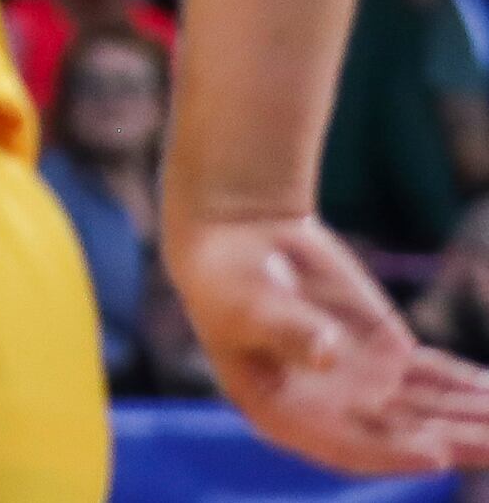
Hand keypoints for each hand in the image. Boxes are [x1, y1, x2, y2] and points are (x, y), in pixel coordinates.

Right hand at [173, 209, 488, 470]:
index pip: (348, 447)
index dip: (393, 454)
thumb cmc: (226, 276)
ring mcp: (367, 388)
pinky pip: (439, 381)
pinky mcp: (390, 357)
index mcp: (285, 415)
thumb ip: (290, 330)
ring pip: (431, 413)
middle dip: (454, 442)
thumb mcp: (249, 304)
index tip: (436, 453)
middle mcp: (334, 413)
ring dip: (473, 421)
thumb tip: (328, 355)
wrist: (242, 235)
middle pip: (403, 436)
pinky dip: (470, 389)